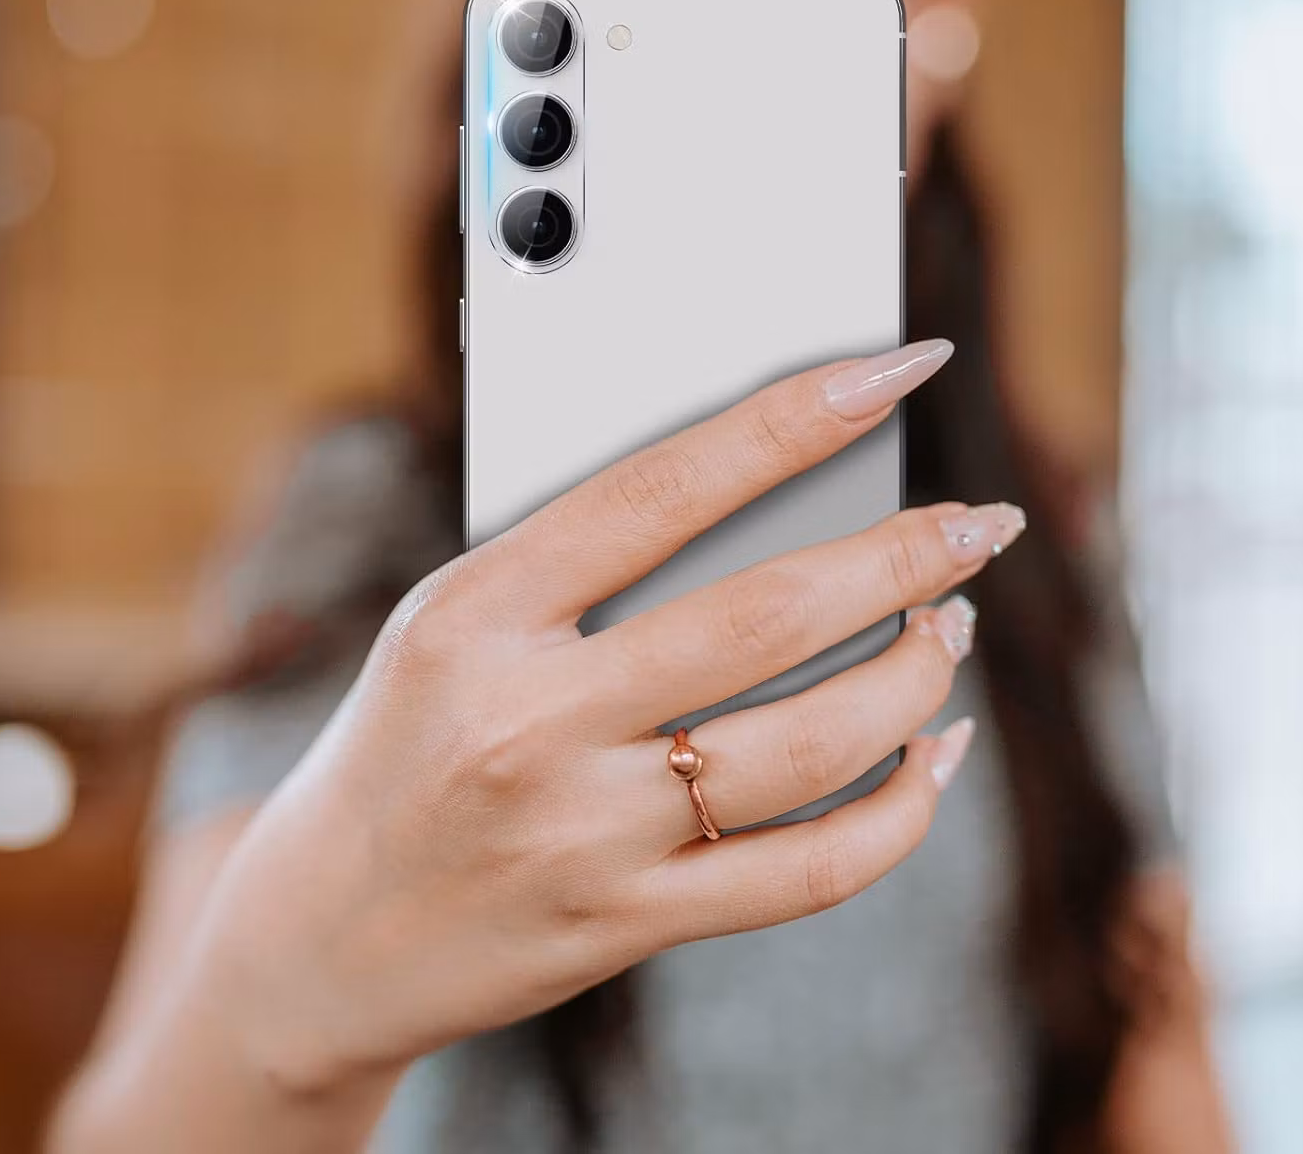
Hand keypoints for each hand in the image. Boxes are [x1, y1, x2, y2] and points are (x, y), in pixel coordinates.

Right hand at [187, 338, 1022, 1093]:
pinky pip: (807, 871)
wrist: (323, 931)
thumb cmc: (401, 739)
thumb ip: (580, 564)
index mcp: (478, 614)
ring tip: (948, 627)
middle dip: (906, 556)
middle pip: (767, 616)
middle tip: (979, 525)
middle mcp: (532, 721)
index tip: (891, 371)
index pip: (662, 487)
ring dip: (915, 675)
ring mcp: (585, 832)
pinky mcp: (627, 922)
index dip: (792, 419)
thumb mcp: (451, 620)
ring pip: (811, 744)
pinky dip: (900, 812)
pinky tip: (932, 759)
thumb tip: (764, 496)